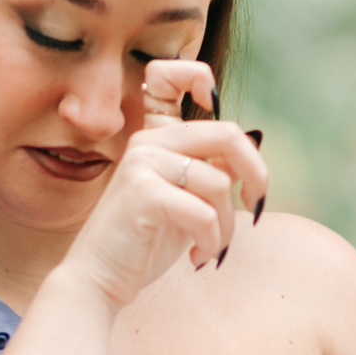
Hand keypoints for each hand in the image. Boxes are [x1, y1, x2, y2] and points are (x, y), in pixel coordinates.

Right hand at [61, 59, 267, 308]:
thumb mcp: (186, 199)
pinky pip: (204, 212)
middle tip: (254, 206)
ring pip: (219, 183)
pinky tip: (199, 259)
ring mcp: (143, 163)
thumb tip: (254, 144)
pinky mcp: (142, 191)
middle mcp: (148, 141)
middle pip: (227, 133)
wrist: (99, 280)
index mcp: (155, 136)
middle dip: (256, 174)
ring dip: (226, 227)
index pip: (168, 74)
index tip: (214, 108)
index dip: (198, 78)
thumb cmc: (145, 243)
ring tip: (211, 249)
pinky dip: (212, 242)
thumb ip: (211, 169)